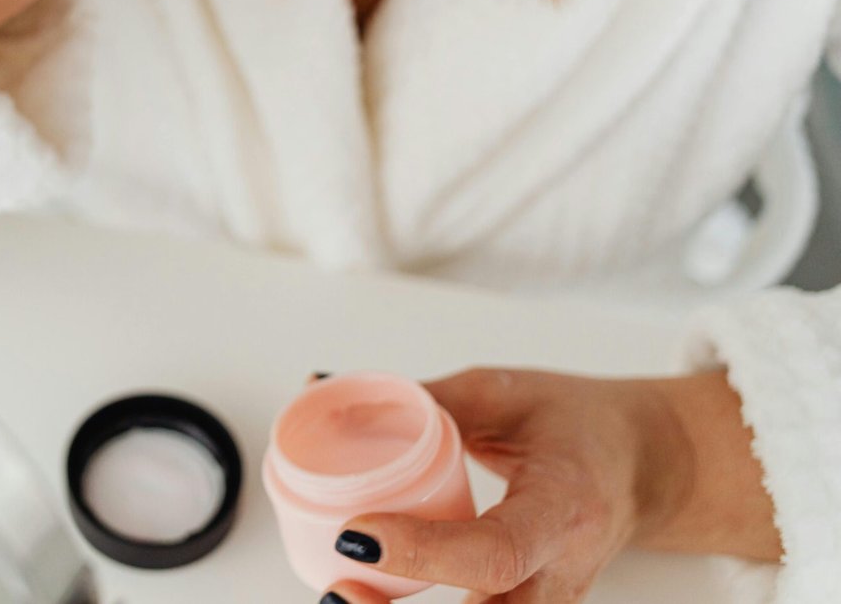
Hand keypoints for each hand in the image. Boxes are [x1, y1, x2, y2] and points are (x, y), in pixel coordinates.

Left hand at [316, 366, 780, 603]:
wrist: (645, 466)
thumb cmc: (579, 424)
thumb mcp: (504, 395)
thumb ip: (420, 399)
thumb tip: (323, 385)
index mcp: (565, 508)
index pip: (496, 551)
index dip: (424, 550)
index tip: (357, 530)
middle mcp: (563, 573)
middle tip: (339, 584)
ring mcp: (550, 602)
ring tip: (344, 591)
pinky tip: (372, 594)